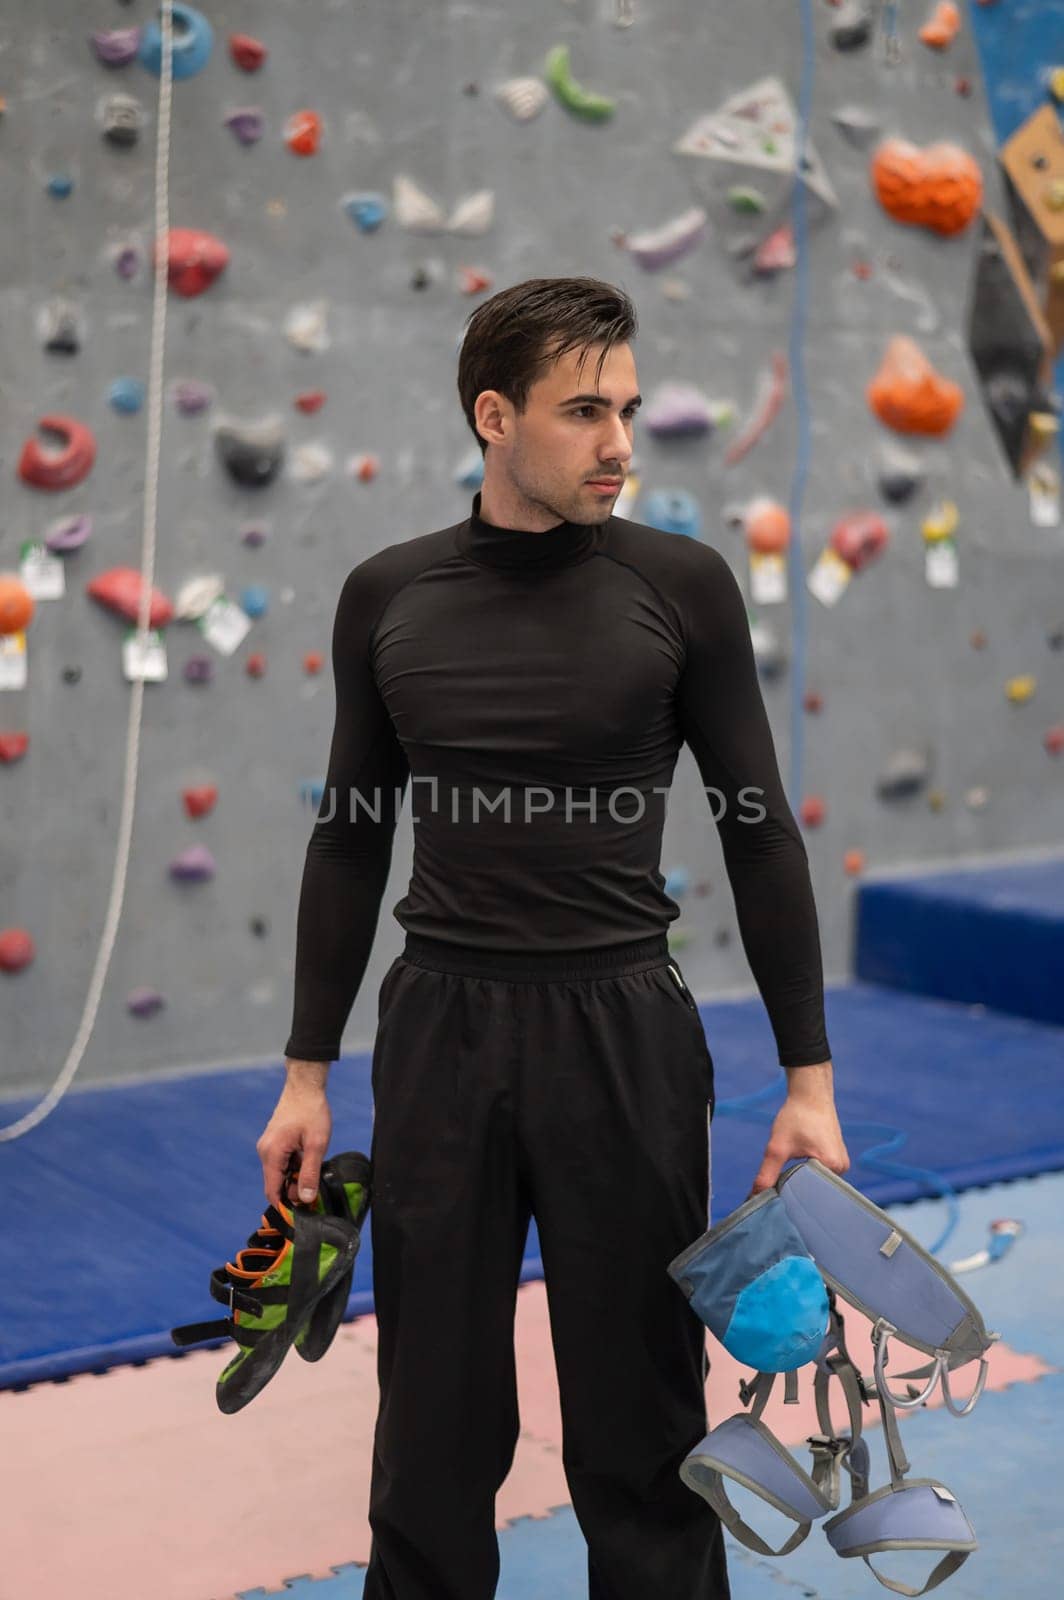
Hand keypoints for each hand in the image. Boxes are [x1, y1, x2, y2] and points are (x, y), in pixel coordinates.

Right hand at [256, 1079, 331, 1210]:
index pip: (273, 1191)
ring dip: (296, 1177)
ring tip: (314, 1168)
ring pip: (280, 1173)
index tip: (303, 1211)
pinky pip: (281, 1162)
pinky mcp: (273, 1142)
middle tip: (315, 1188)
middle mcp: (265, 1152)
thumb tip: (306, 1199)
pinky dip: (294, 1166)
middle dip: (294, 1190)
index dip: (286, 1205)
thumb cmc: (311, 1112)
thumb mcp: (316, 1144)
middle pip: (277, 1183)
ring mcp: (268, 1146)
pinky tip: (309, 1159)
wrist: (305, 1086)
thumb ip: (310, 1173)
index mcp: (271, 1154)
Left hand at [749, 1063, 848, 1196]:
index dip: (793, 1201)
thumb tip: (752, 1199)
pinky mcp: (836, 1160)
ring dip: (801, 1185)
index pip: (812, 1196)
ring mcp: (841, 1165)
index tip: (777, 1205)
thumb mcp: (777, 1147)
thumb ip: (766, 1174)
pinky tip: (794, 1175)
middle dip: (796, 1195)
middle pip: (815, 1193)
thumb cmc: (796, 1117)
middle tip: (777, 1196)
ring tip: (786, 1185)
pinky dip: (806, 1177)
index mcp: (833, 1167)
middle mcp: (842, 1169)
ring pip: (816, 1185)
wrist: (810, 1094)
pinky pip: (819, 1176)